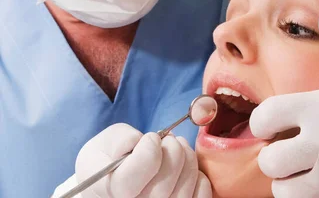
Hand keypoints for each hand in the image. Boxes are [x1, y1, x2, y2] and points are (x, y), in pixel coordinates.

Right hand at [74, 124, 211, 197]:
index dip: (148, 152)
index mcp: (110, 190)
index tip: (152, 138)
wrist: (114, 179)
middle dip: (173, 152)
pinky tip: (186, 168)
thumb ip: (121, 139)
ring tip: (178, 149)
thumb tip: (144, 142)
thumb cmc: (111, 158)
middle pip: (162, 187)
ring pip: (182, 193)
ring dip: (188, 162)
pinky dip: (199, 179)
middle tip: (170, 140)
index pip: (130, 180)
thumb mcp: (106, 142)